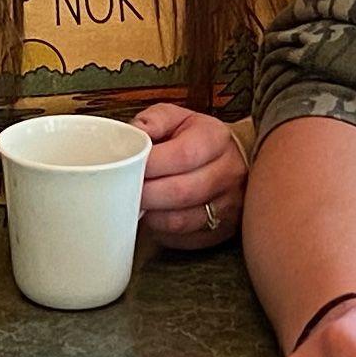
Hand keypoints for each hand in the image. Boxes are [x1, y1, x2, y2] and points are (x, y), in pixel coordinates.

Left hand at [131, 104, 249, 253]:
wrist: (232, 159)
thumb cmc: (196, 139)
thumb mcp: (177, 118)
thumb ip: (153, 121)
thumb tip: (132, 134)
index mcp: (216, 139)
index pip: (182, 155)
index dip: (150, 165)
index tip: (127, 167)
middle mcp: (229, 173)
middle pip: (180, 192)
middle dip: (145, 194)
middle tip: (123, 191)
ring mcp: (229, 205)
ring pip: (180, 221)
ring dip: (151, 215)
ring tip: (138, 203)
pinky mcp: (222, 230)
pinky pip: (184, 238)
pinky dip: (162, 231)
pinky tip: (156, 216)